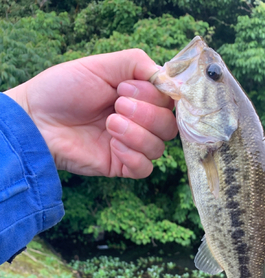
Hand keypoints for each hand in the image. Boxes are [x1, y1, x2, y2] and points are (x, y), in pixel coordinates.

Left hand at [5, 50, 176, 177]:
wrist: (37, 119)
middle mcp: (139, 122)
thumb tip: (166, 77)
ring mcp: (131, 145)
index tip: (124, 88)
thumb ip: (137, 63)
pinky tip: (113, 145)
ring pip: (159, 148)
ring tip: (110, 123)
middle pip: (169, 126)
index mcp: (138, 98)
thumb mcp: (101, 65)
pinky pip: (145, 169)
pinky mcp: (120, 166)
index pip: (169, 102)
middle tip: (116, 105)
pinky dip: (134, 156)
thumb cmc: (64, 89)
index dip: (155, 96)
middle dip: (147, 114)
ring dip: (137, 134)